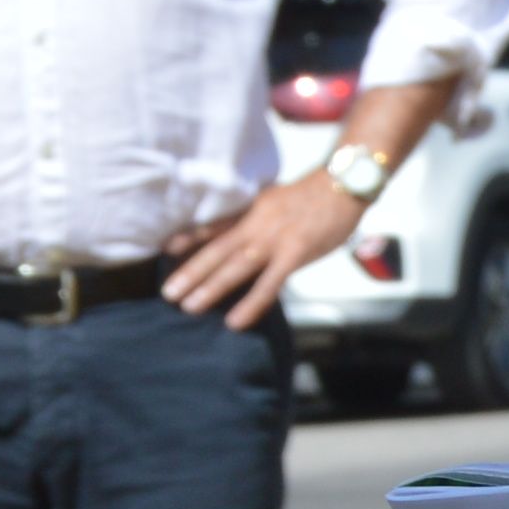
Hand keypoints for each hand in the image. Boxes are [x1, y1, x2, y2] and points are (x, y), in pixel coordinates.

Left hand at [165, 169, 368, 332]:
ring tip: (188, 307)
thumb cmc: (311, 196)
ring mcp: (275, 240)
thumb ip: (255, 217)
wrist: (343, 186)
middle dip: (191, 272)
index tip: (166, 250)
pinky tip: (234, 321)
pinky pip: (269, 284)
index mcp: (251, 209)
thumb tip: (238, 235)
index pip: (214, 225)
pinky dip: (250, 304)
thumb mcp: (274, 199)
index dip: (189, 237)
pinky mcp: (295, 254)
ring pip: (236, 267)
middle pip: (217, 249)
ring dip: (211, 287)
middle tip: (167, 293)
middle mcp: (256, 223)